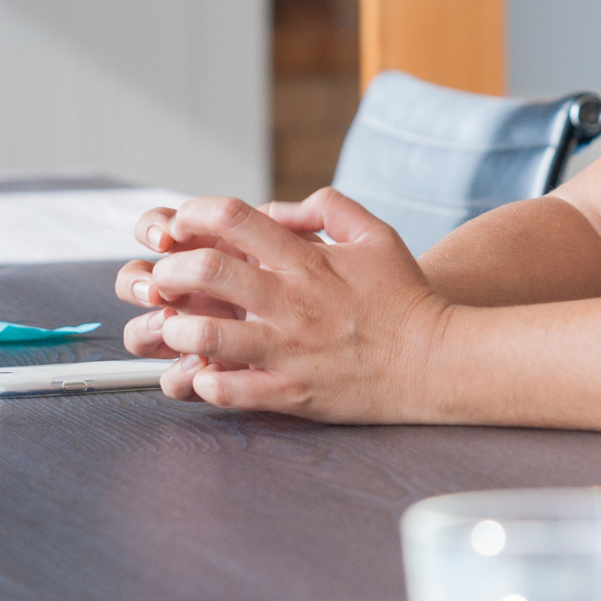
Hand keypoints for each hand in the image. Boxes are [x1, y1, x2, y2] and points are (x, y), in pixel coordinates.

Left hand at [110, 190, 452, 421]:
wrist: (435, 361)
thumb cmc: (406, 298)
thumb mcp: (377, 235)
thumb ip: (328, 208)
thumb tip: (277, 210)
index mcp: (308, 261)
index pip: (234, 220)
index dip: (194, 215)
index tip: (182, 227)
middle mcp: (291, 302)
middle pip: (205, 274)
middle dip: (170, 271)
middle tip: (165, 279)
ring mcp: (288, 351)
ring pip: (205, 337)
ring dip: (175, 330)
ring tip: (174, 329)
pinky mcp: (290, 393)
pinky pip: (226, 391)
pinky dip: (201, 382)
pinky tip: (202, 373)